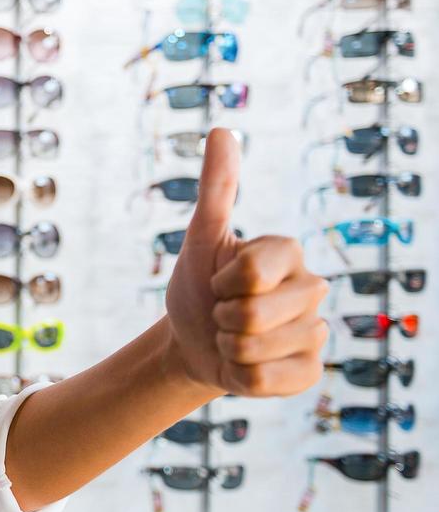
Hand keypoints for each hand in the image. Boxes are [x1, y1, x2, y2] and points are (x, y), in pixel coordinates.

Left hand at [163, 127, 328, 396]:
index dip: (219, 282)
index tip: (218, 281)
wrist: (195, 339)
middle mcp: (312, 289)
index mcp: (288, 252)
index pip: (248, 272)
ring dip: (228, 347)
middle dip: (220, 316)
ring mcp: (317, 333)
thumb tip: (222, 130)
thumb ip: (217, 188)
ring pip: (254, 349)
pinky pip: (264, 381)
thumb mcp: (200, 238)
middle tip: (223, 312)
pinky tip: (246, 364)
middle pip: (249, 313)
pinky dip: (241, 376)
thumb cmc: (200, 284)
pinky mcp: (310, 372)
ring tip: (232, 337)